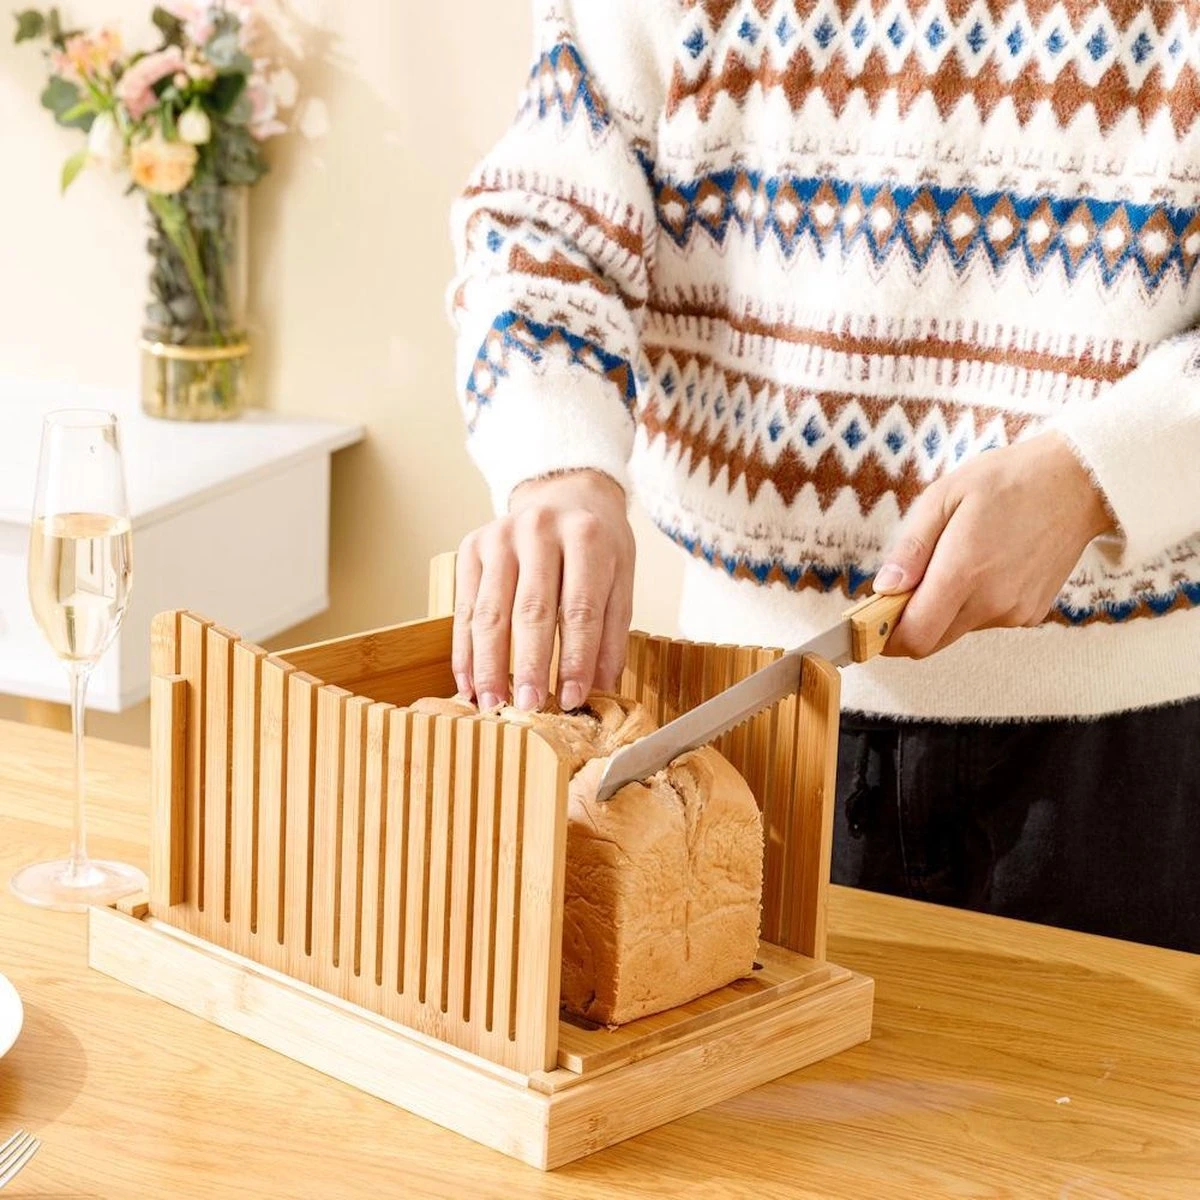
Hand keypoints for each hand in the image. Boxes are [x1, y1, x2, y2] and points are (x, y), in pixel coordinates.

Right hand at [453, 469, 635, 710]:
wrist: (563, 495)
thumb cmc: (596, 544)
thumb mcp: (620, 579)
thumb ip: (611, 633)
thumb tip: (599, 689)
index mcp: (586, 537)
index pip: (580, 607)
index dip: (575, 657)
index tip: (570, 698)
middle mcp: (539, 530)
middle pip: (531, 608)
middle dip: (528, 664)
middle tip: (527, 706)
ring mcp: (500, 536)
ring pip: (490, 611)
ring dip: (488, 664)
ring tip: (492, 703)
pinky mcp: (472, 547)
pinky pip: (465, 607)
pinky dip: (465, 650)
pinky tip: (469, 682)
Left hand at [874, 433, 1113, 657]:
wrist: (1078, 482)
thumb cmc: (1007, 481)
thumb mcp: (944, 497)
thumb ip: (911, 548)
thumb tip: (883, 588)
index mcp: (964, 573)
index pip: (914, 636)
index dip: (884, 636)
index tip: (870, 620)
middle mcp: (992, 602)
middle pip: (931, 641)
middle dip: (907, 623)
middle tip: (901, 588)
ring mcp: (1015, 612)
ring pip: (956, 630)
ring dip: (941, 611)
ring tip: (953, 562)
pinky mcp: (1031, 613)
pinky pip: (984, 621)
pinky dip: (971, 604)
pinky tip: (984, 566)